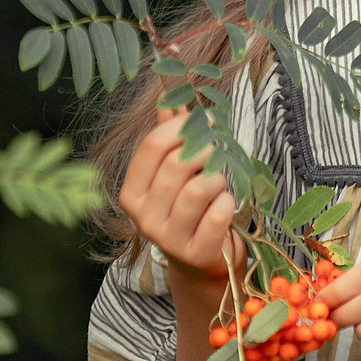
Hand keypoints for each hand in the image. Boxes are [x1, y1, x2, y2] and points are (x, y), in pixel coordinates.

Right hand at [116, 109, 242, 285]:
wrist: (201, 263)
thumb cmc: (188, 210)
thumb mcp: (174, 175)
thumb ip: (170, 137)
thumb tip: (168, 96)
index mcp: (132, 193)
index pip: (152, 146)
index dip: (182, 126)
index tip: (207, 120)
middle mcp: (143, 218)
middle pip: (177, 165)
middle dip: (206, 150)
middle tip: (219, 150)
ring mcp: (168, 239)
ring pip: (200, 188)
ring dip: (218, 178)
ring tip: (219, 183)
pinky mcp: (195, 253)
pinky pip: (219, 213)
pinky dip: (228, 202)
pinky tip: (225, 206)